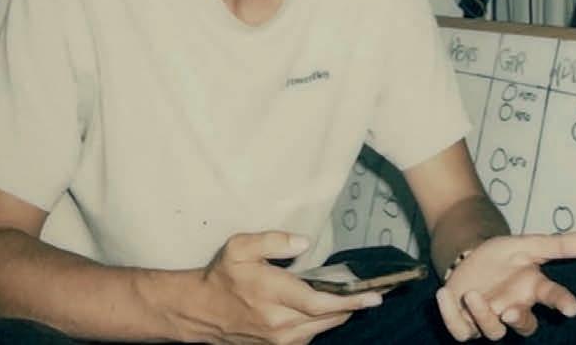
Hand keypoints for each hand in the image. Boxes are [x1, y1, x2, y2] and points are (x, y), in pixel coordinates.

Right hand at [189, 231, 383, 344]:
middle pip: (328, 317)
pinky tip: (325, 307)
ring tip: (352, 296)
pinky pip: (311, 335)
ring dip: (338, 313)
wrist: (201, 311)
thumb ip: (272, 241)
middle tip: (373, 291)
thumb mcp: (239, 247)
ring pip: (322, 327)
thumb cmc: (223, 276)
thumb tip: (304, 242)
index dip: (350, 300)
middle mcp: (279, 322)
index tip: (374, 295)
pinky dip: (322, 322)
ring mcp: (279, 340)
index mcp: (272, 294)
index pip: (319, 301)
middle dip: (352, 305)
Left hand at [435, 232, 575, 340]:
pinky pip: (460, 330)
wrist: (470, 257)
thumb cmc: (504, 257)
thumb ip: (560, 244)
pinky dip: (450, 316)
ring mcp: (490, 318)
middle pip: (525, 326)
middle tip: (510, 312)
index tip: (572, 308)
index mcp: (532, 289)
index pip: (552, 297)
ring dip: (483, 316)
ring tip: (471, 294)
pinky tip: (444, 294)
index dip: (562, 303)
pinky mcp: (465, 323)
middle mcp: (515, 308)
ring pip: (492, 332)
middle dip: (519, 321)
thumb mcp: (529, 244)